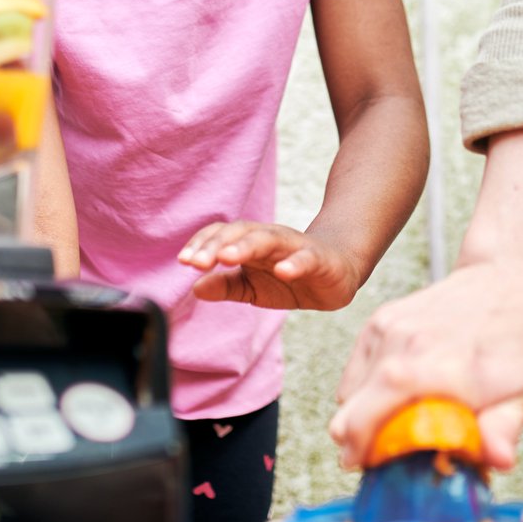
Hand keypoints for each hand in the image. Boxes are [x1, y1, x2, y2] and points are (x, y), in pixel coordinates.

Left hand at [179, 221, 361, 310]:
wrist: (338, 272)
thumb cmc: (290, 276)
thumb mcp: (253, 288)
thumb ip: (226, 286)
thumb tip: (195, 287)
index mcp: (252, 245)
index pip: (224, 236)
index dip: (204, 245)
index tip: (184, 262)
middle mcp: (272, 240)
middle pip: (242, 233)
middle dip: (218, 245)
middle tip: (197, 261)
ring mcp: (296, 247)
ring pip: (270, 239)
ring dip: (247, 246)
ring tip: (227, 257)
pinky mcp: (320, 260)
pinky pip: (307, 258)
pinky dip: (295, 263)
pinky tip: (283, 271)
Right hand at [329, 258, 522, 470]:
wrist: (508, 278)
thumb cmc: (520, 338)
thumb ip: (503, 429)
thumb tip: (498, 462)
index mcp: (438, 371)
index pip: (371, 423)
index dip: (368, 457)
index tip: (379, 472)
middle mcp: (405, 348)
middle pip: (348, 416)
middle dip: (359, 446)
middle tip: (387, 457)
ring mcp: (389, 330)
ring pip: (348, 396)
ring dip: (363, 417)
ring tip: (398, 423)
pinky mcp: (381, 319)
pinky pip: (354, 372)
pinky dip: (362, 391)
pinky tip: (394, 395)